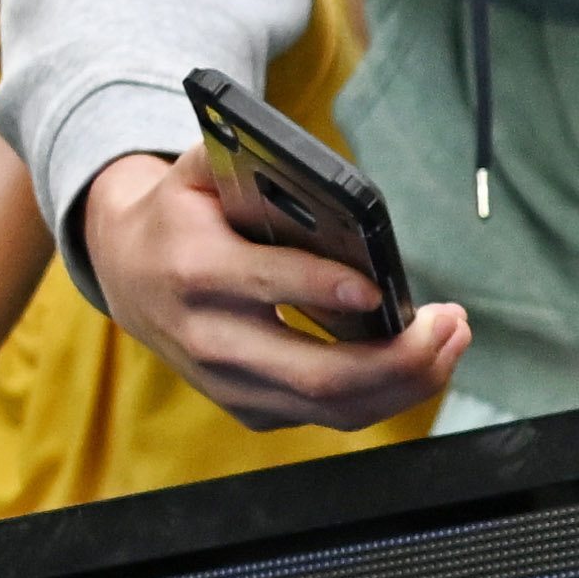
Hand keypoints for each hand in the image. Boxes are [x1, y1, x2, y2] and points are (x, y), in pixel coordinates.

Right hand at [72, 147, 464, 433]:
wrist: (126, 270)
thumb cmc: (182, 212)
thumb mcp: (200, 171)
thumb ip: (253, 161)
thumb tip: (330, 179)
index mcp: (194, 270)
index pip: (265, 286)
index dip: (325, 291)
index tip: (380, 292)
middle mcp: (209, 340)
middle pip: (316, 375)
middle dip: (398, 358)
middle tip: (451, 325)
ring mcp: (229, 384)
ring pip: (332, 407)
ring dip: (408, 381)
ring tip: (452, 341)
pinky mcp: (250, 408)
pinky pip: (329, 416)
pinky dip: (386, 394)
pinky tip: (421, 360)